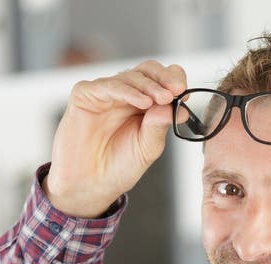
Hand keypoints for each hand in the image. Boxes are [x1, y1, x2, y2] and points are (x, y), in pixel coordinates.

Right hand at [44, 60, 186, 217]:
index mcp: (143, 105)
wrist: (91, 185)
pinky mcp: (86, 94)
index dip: (173, 81)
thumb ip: (160, 127)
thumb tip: (178, 107)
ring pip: (131, 76)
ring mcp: (105, 93)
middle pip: (148, 71)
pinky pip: (109, 86)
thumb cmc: (118, 168)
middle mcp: (125, 95)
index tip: (184, 93)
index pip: (161, 81)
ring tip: (163, 98)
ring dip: (150, 86)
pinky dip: (128, 92)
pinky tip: (143, 102)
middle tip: (176, 90)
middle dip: (165, 78)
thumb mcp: (148, 149)